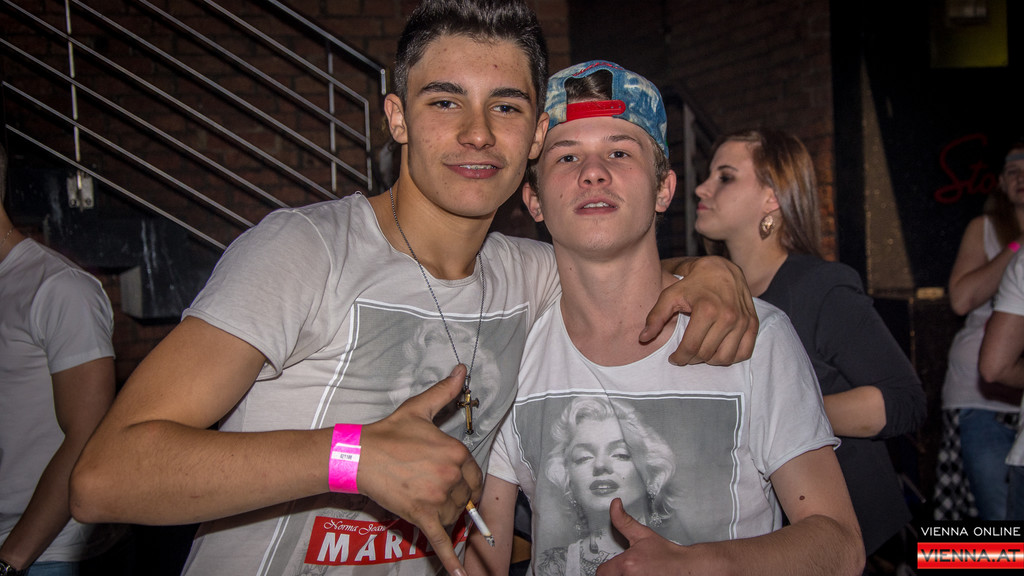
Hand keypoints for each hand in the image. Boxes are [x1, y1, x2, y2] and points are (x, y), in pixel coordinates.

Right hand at [358, 365, 479, 575]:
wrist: (359, 456)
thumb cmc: (389, 432)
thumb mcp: (419, 409)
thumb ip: (445, 392)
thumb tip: (462, 369)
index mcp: (455, 451)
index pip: (473, 472)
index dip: (463, 476)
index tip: (451, 477)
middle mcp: (451, 476)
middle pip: (466, 496)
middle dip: (453, 495)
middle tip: (431, 487)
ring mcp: (437, 499)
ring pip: (454, 515)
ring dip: (444, 513)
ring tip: (423, 499)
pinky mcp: (422, 517)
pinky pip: (441, 541)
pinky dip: (452, 560)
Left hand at [596, 499, 686, 575]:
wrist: (687, 568)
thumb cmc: (668, 555)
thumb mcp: (643, 534)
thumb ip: (624, 521)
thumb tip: (615, 504)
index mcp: (627, 564)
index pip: (602, 572)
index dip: (607, 568)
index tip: (615, 567)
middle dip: (617, 574)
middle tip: (630, 570)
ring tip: (638, 573)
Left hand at [643, 255, 757, 364]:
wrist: (722, 268)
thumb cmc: (693, 283)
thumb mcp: (671, 295)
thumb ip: (656, 317)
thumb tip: (643, 338)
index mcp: (707, 310)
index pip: (691, 347)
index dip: (679, 358)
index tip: (673, 358)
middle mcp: (728, 316)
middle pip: (706, 355)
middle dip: (692, 359)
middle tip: (685, 354)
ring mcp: (743, 321)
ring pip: (725, 358)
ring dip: (709, 360)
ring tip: (700, 352)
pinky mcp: (752, 324)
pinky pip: (743, 353)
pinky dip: (730, 357)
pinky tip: (718, 350)